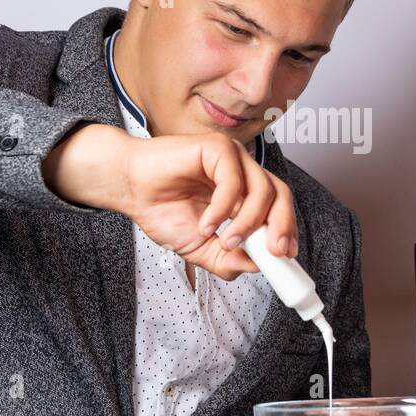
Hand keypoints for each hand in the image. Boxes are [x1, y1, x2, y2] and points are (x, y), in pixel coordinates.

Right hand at [43, 124, 296, 279]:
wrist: (129, 190)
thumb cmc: (162, 210)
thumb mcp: (199, 248)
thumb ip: (226, 259)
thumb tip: (255, 268)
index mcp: (244, 195)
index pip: (279, 209)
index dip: (287, 230)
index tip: (286, 256)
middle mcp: (243, 174)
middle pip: (279, 195)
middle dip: (281, 225)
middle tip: (272, 251)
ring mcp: (232, 159)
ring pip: (261, 188)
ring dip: (247, 221)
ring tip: (225, 241)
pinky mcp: (217, 148)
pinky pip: (233, 179)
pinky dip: (223, 207)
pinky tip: (206, 223)